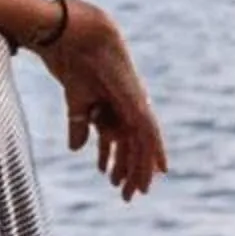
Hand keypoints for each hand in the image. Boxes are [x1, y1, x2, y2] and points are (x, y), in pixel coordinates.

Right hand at [38, 0, 167, 199]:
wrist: (79, 39)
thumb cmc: (75, 64)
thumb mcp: (76, 103)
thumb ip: (78, 126)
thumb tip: (77, 150)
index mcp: (113, 108)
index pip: (120, 142)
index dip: (119, 162)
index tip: (115, 183)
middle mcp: (128, 108)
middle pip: (133, 147)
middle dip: (130, 172)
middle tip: (127, 196)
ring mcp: (135, 105)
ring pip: (143, 145)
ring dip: (140, 169)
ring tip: (138, 191)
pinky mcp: (137, 102)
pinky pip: (150, 132)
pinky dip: (155, 151)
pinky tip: (159, 169)